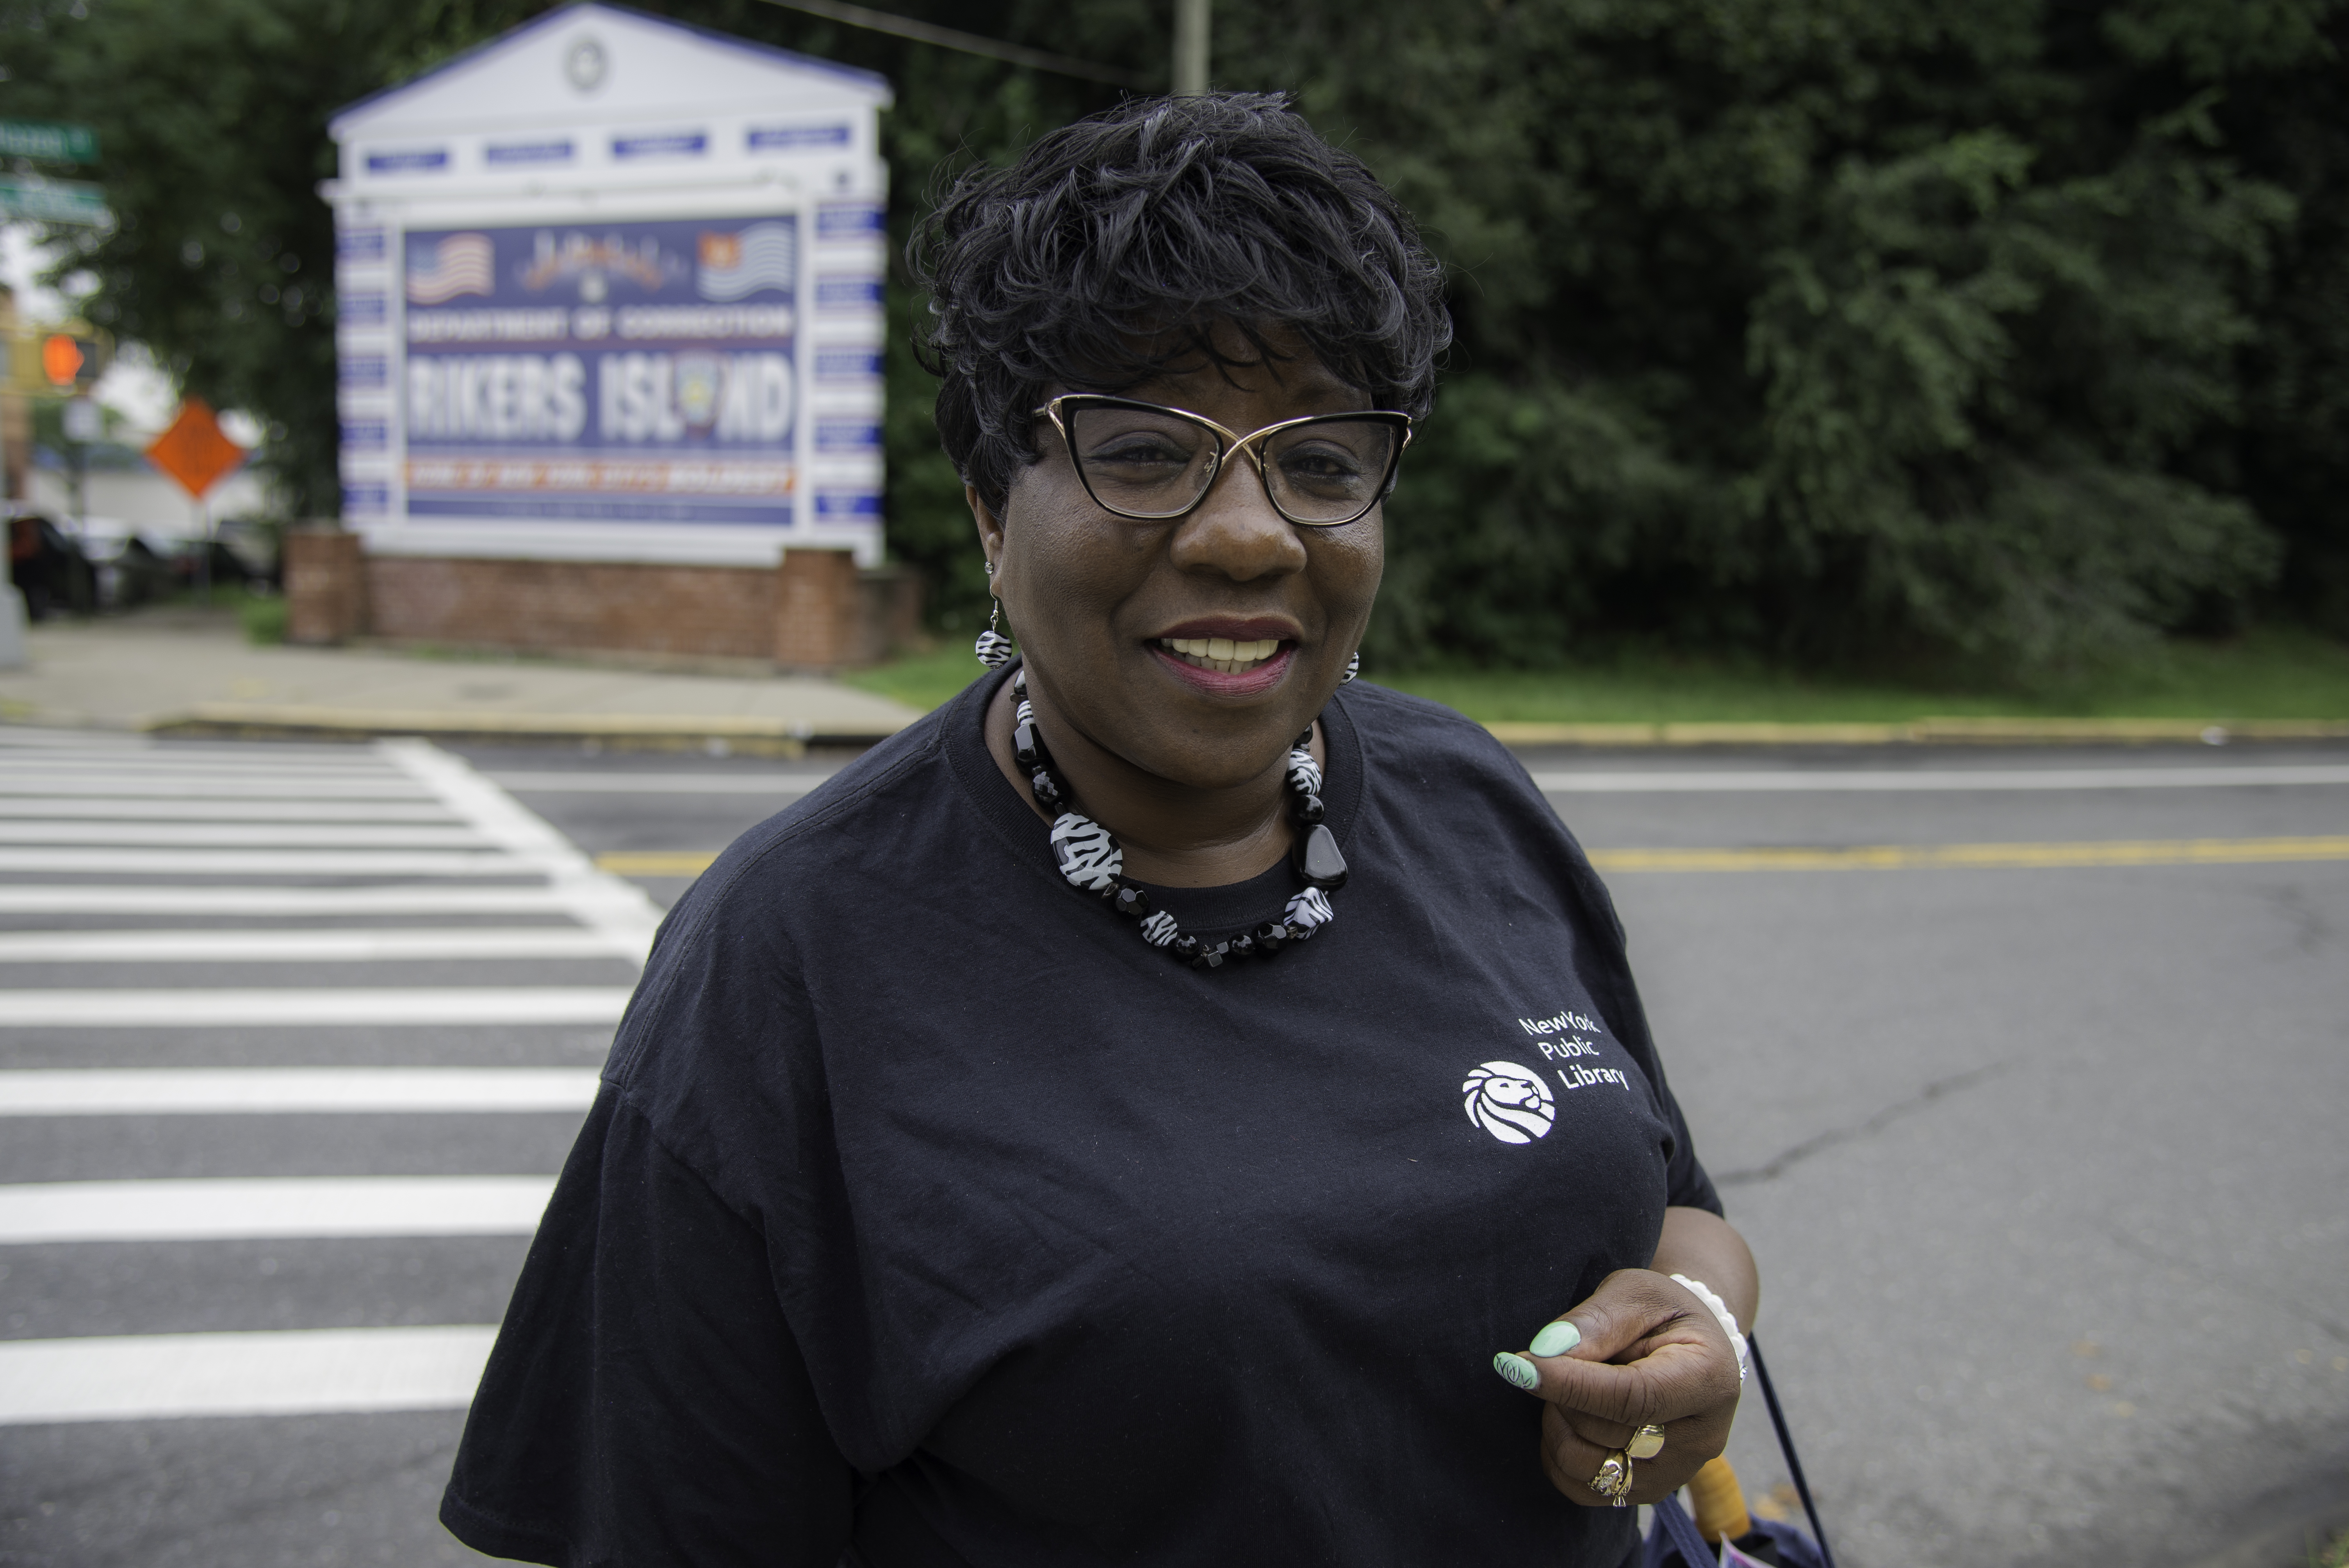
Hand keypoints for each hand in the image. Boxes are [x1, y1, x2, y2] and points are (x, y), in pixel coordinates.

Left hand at [1493, 1268, 1742, 1506]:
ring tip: (1566, 1387)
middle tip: (1557, 1359)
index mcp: (1707, 1380)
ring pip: (1590, 1468)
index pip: (1633, 1397)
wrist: (1688, 1344)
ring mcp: (1676, 1473)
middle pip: (1607, 1432)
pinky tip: (1567, 1418)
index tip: (1520, 1365)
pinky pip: (1583, 1490)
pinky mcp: (1649, 1491)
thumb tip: (1545, 1352)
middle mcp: (1701, 1438)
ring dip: (1558, 1425)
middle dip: (1562, 1395)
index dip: (1571, 1384)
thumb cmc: (1660, 1312)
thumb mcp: (1634, 1294)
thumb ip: (1594, 1321)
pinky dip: (1559, 1456)